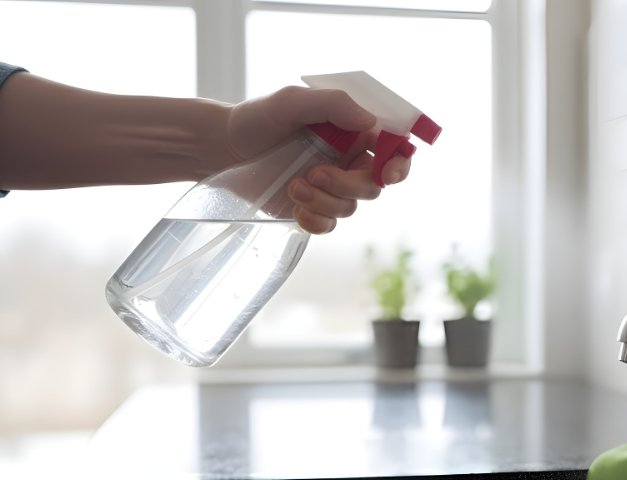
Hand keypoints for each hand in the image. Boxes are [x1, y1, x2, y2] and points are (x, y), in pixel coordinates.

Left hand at [226, 86, 412, 233]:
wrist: (221, 148)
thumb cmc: (257, 119)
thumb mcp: (292, 101)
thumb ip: (333, 105)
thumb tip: (371, 122)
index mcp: (353, 134)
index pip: (393, 150)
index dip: (399, 164)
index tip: (387, 173)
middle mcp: (348, 162)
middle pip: (374, 185)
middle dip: (348, 184)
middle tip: (315, 173)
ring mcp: (331, 189)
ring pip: (350, 207)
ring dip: (324, 200)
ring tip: (293, 185)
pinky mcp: (312, 209)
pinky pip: (330, 225)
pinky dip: (316, 220)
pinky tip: (295, 206)